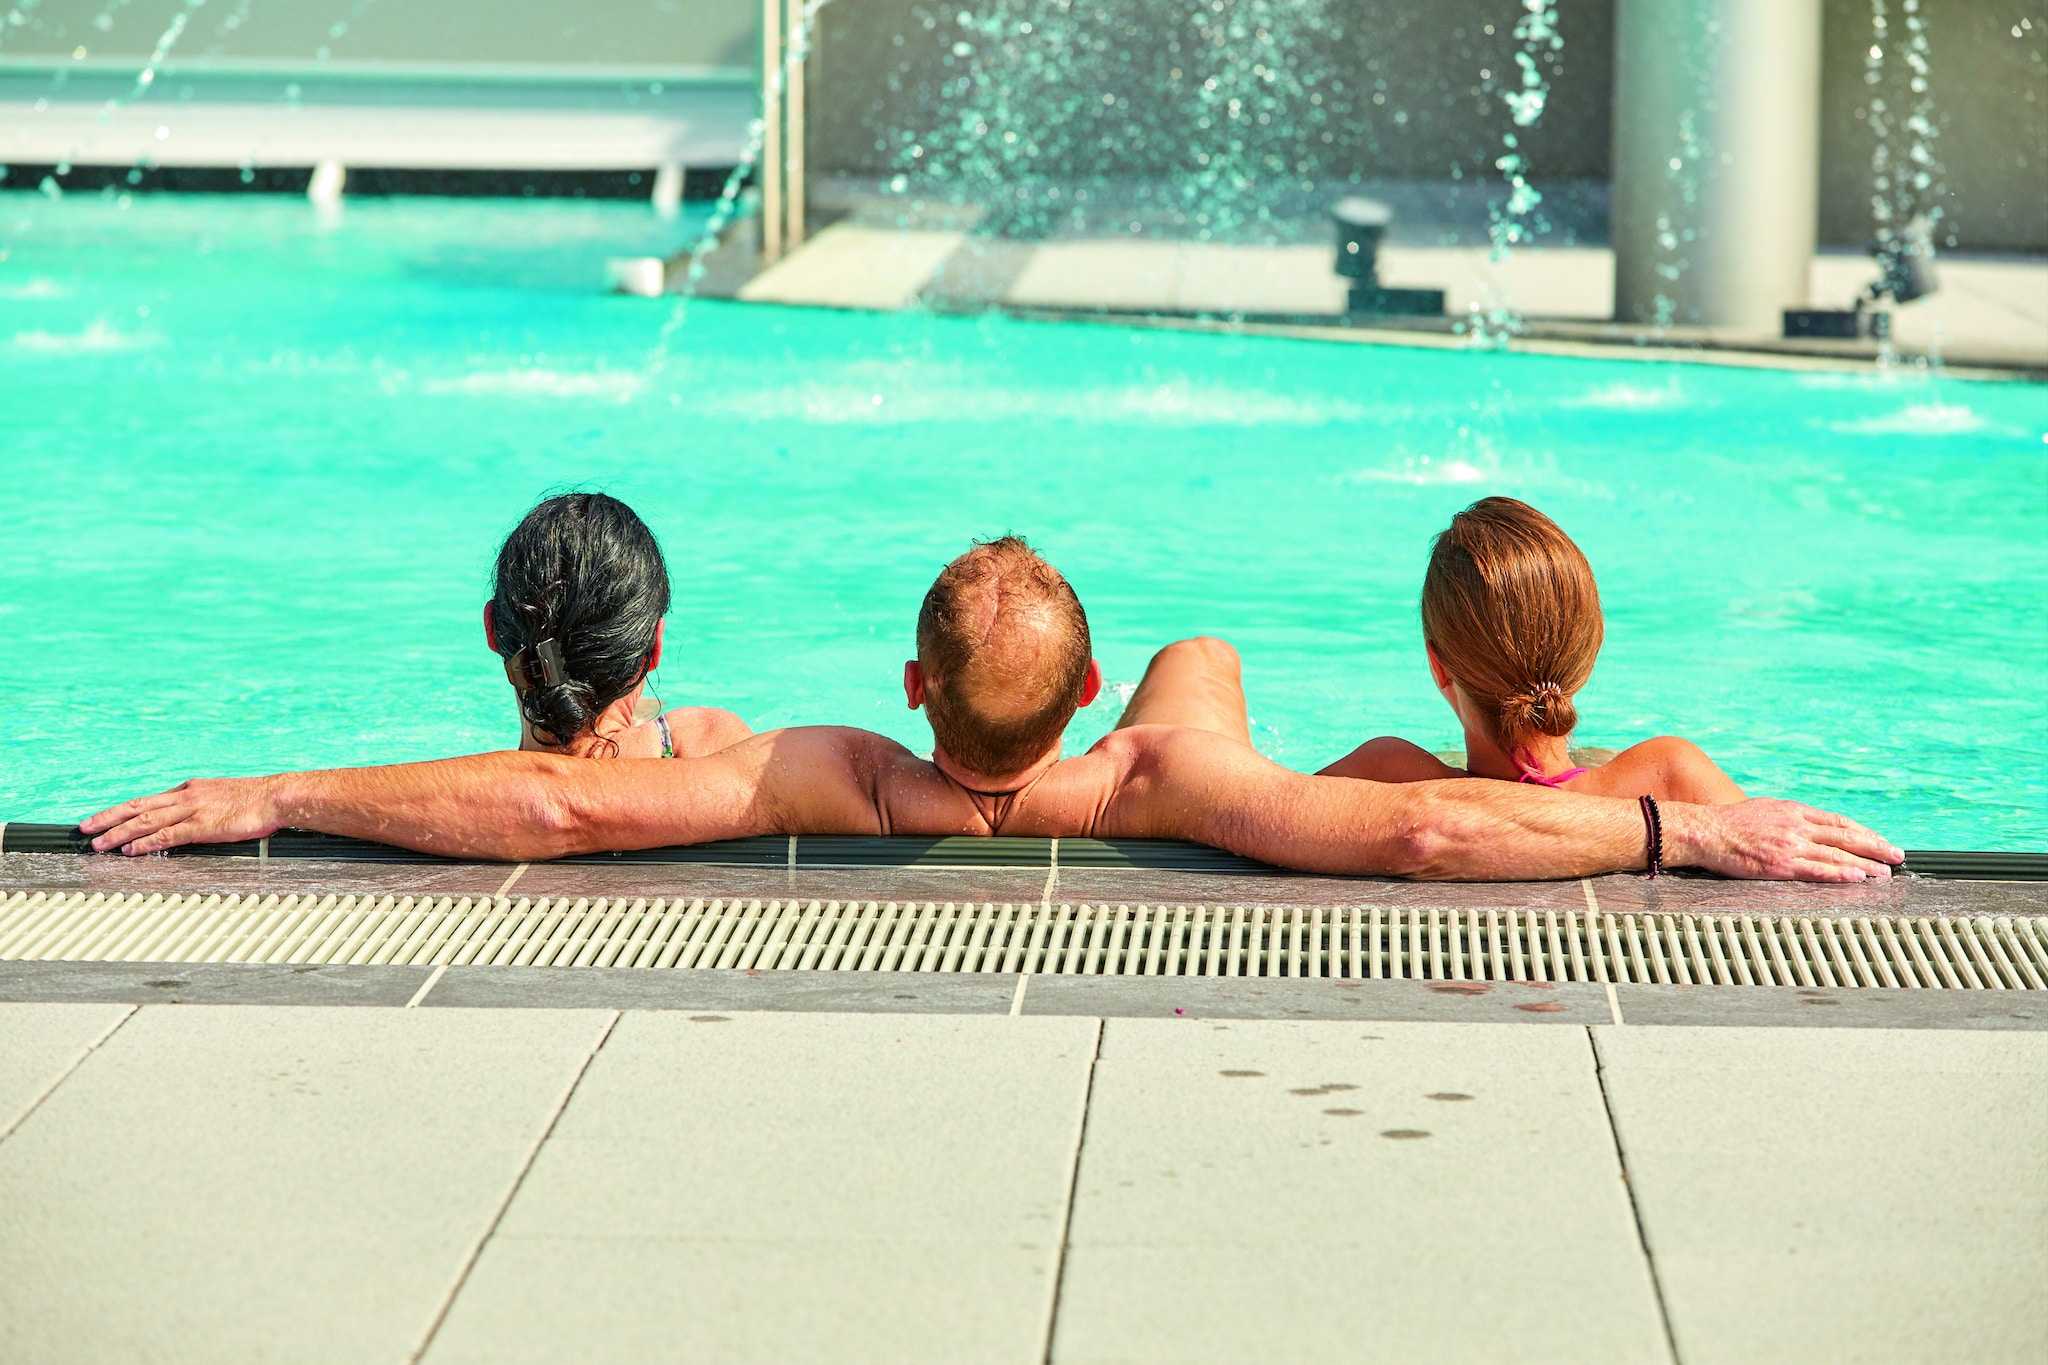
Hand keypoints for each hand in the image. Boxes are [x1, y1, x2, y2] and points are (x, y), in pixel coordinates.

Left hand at [79, 776, 286, 855]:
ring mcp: (193, 810)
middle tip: (85, 828)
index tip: (104, 818)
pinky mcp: (202, 826)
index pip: (148, 799)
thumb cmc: (258, 800)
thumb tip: (192, 820)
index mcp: (191, 789)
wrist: (278, 797)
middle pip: (137, 806)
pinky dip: (145, 843)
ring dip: (119, 833)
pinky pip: (167, 835)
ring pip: (146, 820)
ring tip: (99, 844)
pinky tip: (130, 850)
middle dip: (108, 818)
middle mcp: (186, 796)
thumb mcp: (224, 797)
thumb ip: (204, 807)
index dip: (123, 810)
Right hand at [1670, 798, 1902, 881]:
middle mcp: (1797, 826)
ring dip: (1866, 864)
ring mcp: (1790, 845)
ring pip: (1837, 854)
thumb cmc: (1729, 823)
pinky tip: (1857, 877)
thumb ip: (1790, 818)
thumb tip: (1809, 827)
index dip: (1864, 832)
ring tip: (1885, 873)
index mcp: (1794, 811)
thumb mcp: (1766, 809)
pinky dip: (1840, 873)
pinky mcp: (1780, 865)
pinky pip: (1816, 870)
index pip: (1839, 821)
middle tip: (1897, 856)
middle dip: (1876, 846)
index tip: (1880, 840)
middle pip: (1846, 836)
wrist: (1704, 831)